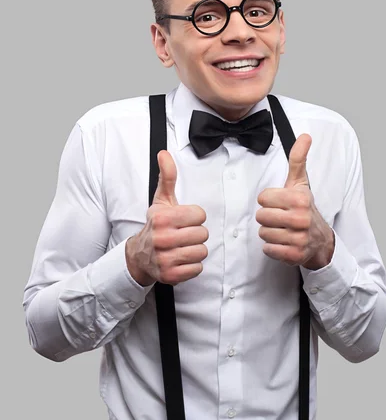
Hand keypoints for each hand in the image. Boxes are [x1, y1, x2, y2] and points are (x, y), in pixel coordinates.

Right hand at [125, 150, 208, 285]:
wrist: (139, 256)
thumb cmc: (156, 225)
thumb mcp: (161, 200)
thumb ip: (167, 176)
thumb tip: (164, 153)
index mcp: (162, 218)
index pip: (200, 215)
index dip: (194, 217)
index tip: (183, 220)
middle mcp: (162, 238)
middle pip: (203, 234)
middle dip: (195, 233)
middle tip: (182, 234)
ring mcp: (166, 259)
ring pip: (202, 251)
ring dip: (195, 249)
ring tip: (182, 246)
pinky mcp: (170, 275)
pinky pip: (198, 268)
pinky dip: (192, 265)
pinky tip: (181, 259)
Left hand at [256, 134, 333, 269]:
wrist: (319, 239)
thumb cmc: (304, 207)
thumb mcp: (300, 182)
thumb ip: (298, 158)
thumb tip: (305, 135)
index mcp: (300, 199)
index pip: (263, 198)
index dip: (268, 201)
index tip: (280, 203)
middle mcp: (301, 218)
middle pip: (261, 216)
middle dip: (268, 217)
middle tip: (281, 218)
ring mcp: (299, 238)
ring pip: (263, 233)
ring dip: (270, 233)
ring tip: (283, 230)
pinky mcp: (294, 255)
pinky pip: (268, 249)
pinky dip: (273, 248)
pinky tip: (283, 242)